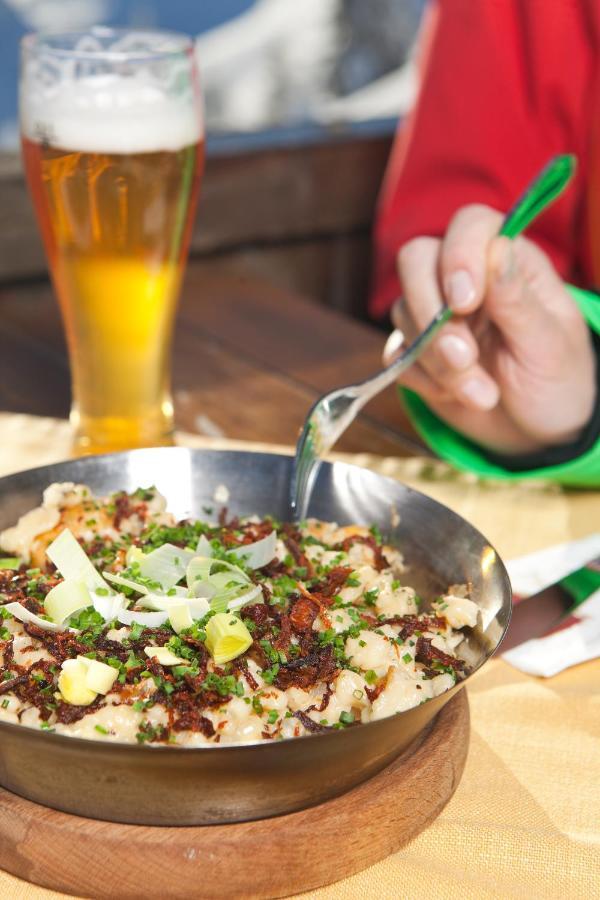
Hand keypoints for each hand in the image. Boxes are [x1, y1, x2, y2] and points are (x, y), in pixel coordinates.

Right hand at [384, 204, 596, 454]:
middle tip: (463, 357)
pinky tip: (459, 396)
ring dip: (437, 361)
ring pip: (403, 313)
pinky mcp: (414, 352)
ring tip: (482, 394)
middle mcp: (465, 279)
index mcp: (507, 261)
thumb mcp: (548, 344)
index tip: (465, 303)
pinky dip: (425, 381)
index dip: (459, 255)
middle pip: (415, 259)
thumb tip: (497, 247)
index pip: (469, 225)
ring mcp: (435, 314)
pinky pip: (397, 356)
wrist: (536, 431)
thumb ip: (517, 299)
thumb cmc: (556, 378)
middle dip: (431, 311)